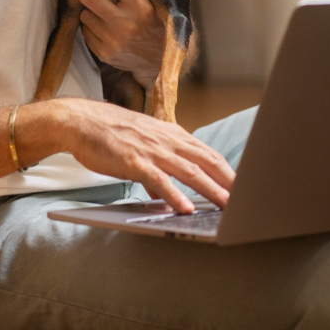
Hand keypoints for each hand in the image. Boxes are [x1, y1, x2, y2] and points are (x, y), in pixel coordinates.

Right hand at [44, 99, 232, 211]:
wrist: (80, 121)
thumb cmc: (112, 134)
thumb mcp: (144, 144)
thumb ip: (161, 166)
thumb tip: (170, 193)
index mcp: (173, 135)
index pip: (209, 154)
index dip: (229, 171)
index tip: (245, 187)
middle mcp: (168, 141)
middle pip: (207, 161)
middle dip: (230, 182)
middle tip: (248, 200)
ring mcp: (152, 150)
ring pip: (190, 171)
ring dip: (211, 190)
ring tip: (228, 207)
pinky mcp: (133, 161)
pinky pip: (159, 180)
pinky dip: (174, 195)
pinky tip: (186, 208)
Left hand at [62, 0, 195, 83]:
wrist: (164, 60)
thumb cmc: (170, 20)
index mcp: (143, 7)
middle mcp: (126, 25)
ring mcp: (114, 41)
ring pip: (87, 14)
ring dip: (88, 5)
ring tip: (98, 2)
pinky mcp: (105, 53)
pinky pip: (86, 31)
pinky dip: (90, 22)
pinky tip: (101, 20)